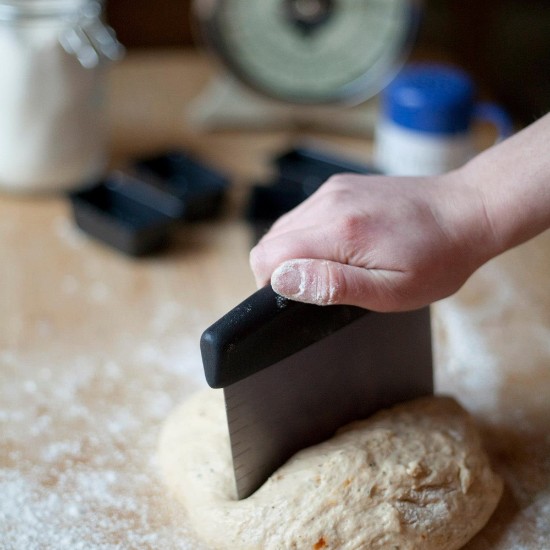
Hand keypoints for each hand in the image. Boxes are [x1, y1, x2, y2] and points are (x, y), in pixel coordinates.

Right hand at [250, 171, 494, 311]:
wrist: (465, 211)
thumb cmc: (437, 258)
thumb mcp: (391, 289)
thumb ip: (332, 284)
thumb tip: (282, 280)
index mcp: (340, 230)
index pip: (268, 255)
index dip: (271, 284)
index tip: (301, 297)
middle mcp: (330, 202)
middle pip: (270, 240)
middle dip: (283, 270)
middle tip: (323, 286)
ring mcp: (333, 189)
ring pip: (284, 227)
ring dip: (296, 253)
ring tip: (337, 265)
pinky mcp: (339, 185)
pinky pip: (304, 214)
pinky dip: (310, 235)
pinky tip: (342, 246)